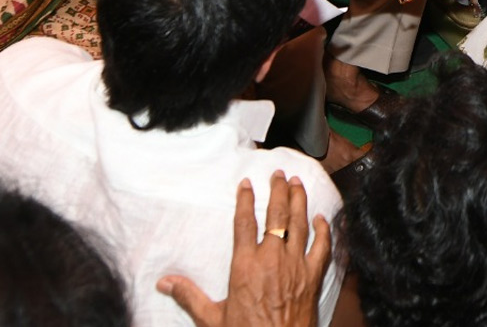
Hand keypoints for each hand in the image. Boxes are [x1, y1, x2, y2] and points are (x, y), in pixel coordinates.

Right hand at [157, 172, 329, 326]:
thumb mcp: (211, 318)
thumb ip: (189, 296)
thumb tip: (164, 282)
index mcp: (245, 266)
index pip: (244, 223)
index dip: (245, 200)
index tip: (246, 183)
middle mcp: (271, 259)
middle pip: (277, 215)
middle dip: (278, 190)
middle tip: (278, 174)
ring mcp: (295, 266)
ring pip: (300, 223)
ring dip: (299, 200)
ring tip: (298, 183)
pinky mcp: (312, 277)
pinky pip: (321, 247)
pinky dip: (323, 230)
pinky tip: (321, 217)